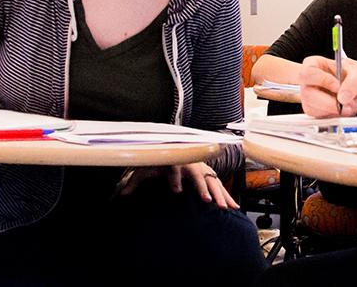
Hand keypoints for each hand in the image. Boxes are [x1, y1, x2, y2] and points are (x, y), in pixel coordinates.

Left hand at [116, 162, 238, 208]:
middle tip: (206, 201)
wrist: (173, 148)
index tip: (176, 191)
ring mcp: (201, 168)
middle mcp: (190, 163)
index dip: (175, 179)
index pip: (174, 167)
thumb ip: (135, 182)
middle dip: (203, 188)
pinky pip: (218, 185)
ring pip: (212, 180)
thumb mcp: (145, 169)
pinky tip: (234, 207)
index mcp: (174, 160)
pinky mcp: (208, 174)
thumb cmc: (159, 161)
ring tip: (224, 207)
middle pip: (198, 174)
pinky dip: (227, 195)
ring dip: (219, 194)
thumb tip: (122, 195)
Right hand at [299, 55, 356, 117]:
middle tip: (346, 103)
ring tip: (350, 105)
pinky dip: (335, 116)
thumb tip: (343, 98)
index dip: (323, 81)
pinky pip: (319, 117)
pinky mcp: (315, 110)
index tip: (338, 86)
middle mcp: (308, 81)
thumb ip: (352, 83)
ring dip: (334, 111)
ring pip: (312, 108)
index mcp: (314, 64)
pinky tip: (345, 110)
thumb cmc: (354, 74)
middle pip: (307, 94)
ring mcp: (310, 97)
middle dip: (329, 102)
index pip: (308, 73)